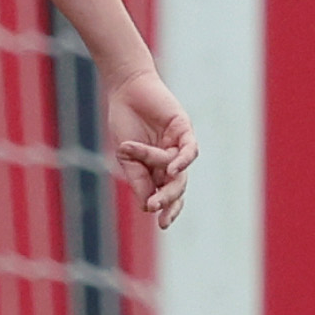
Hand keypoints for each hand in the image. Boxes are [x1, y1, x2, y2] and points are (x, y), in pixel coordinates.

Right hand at [103, 67, 195, 227]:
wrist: (125, 91)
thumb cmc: (125, 122)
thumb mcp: (127, 157)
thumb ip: (138, 180)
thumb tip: (148, 208)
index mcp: (157, 168)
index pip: (169, 194)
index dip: (168, 209)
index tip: (161, 223)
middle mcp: (172, 159)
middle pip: (177, 187)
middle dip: (167, 199)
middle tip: (155, 206)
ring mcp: (179, 145)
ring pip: (178, 171)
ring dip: (164, 179)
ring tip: (152, 184)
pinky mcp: (184, 129)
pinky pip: (190, 150)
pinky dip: (182, 161)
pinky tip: (173, 169)